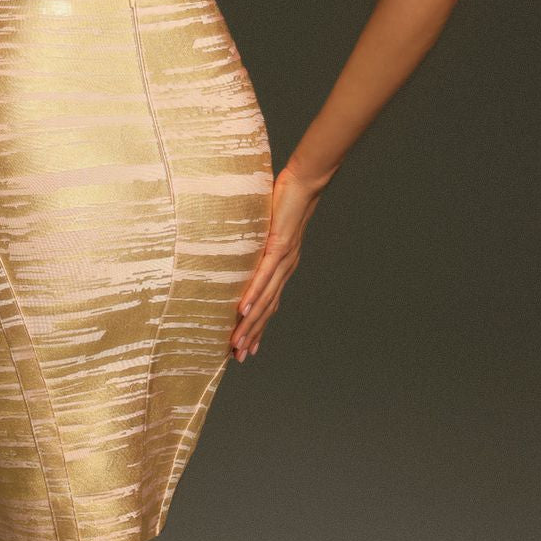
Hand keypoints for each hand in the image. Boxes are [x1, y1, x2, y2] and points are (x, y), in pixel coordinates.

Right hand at [230, 162, 327, 361]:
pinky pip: (263, 276)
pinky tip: (243, 310)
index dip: (259, 327)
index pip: (270, 304)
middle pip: (267, 310)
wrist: (304, 183)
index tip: (248, 347)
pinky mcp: (279, 247)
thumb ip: (258, 239)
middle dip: (252, 335)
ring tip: (237, 342)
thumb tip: (241, 243)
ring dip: (250, 324)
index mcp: (284, 266)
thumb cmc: (285, 201)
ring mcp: (283, 260)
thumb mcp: (267, 226)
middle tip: (238, 357)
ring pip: (264, 299)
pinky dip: (252, 295)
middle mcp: (286, 269)